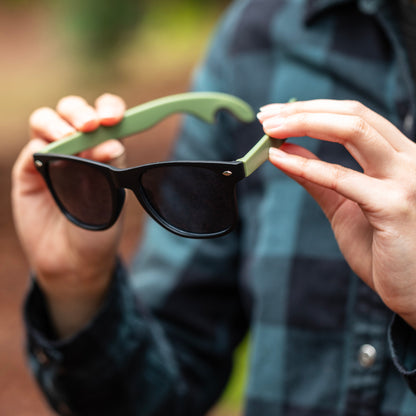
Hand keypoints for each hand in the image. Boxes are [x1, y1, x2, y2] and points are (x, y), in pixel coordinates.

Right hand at [12, 94, 125, 337]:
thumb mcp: (113, 197)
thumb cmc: (99, 228)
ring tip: (69, 140)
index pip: (107, 117)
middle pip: (74, 112)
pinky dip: (42, 147)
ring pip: (47, 121)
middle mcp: (78, 148)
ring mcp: (52, 157)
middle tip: (90, 125)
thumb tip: (111, 142)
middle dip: (80, 112)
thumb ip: (110, 167)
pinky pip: (32, 149)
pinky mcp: (29, 171)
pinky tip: (52, 159)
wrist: (74, 261)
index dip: (110, 109)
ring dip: (57, 123)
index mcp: (104, 150)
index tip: (114, 119)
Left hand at [258, 99, 415, 328]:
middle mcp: (408, 159)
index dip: (312, 109)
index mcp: (398, 156)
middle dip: (303, 110)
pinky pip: (342, 179)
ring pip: (353, 130)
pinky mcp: (395, 205)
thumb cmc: (382, 248)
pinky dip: (307, 166)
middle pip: (352, 114)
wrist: (413, 290)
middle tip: (266, 116)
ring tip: (270, 129)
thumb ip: (317, 176)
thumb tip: (286, 149)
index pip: (353, 115)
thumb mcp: (343, 205)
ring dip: (304, 124)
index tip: (276, 114)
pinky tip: (279, 160)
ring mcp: (406, 180)